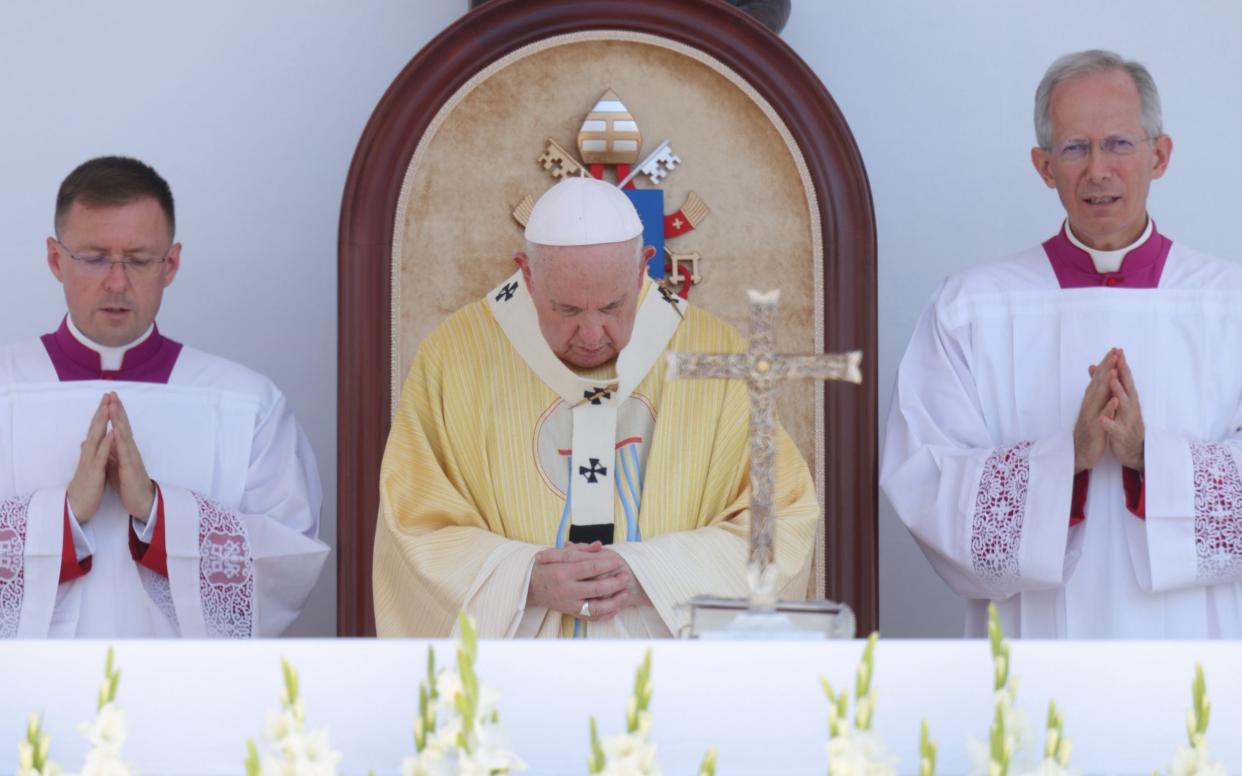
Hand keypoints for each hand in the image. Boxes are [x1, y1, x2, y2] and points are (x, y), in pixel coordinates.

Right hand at [66, 394, 112, 521]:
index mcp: (91, 452)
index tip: (110, 399)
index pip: (97, 429)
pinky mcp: (95, 472)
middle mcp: (90, 453)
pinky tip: (112, 433)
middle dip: (102, 411)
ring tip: (108, 406)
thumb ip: (91, 452)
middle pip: (96, 428)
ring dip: (103, 422)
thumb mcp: (90, 466)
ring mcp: (91, 462)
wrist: (77, 507)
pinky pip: (102, 457)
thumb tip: (88, 441)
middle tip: (108, 394)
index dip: (103, 414)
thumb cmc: (86, 486)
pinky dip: (107, 444)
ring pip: (97, 438)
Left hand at [105, 394, 155, 519]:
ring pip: (124, 434)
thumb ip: (107, 453)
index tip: (108, 398)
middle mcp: (129, 449)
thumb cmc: (128, 484)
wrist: (141, 501)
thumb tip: (97, 442)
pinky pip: (125, 451)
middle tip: (112, 393)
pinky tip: (117, 429)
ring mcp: (131, 457)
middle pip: (123, 425)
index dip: (114, 413)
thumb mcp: (113, 466)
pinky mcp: (130, 467)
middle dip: (117, 409)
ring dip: (118, 419)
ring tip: (113, 405)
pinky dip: (121, 439)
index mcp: (123, 449)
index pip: (119, 427)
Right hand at [527, 541, 632, 620]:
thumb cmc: (545, 567)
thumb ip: (580, 549)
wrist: (529, 587)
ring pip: (596, 607)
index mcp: (563, 572)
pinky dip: (605, 615)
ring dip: (614, 601)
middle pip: (596, 588)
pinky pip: (591, 618)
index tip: (618, 560)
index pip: (590, 568)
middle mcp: (566, 590)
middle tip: (626, 575)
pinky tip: (616, 608)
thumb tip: (599, 545)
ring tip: (625, 593)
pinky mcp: (571, 613)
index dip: (607, 564)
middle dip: (615, 582)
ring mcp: (569, 604)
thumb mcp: (557, 553)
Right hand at [1074, 348, 1118, 472]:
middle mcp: (1089, 405)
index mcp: (1090, 400)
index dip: (1106, 364)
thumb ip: (1095, 396)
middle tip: (1115, 352)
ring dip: (1106, 383)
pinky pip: (1102, 418)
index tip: (1115, 350)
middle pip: (1098, 383)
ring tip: (1113, 369)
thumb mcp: (1091, 411)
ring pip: (1098, 397)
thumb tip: (1099, 381)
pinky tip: (1115, 400)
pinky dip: (1108, 408)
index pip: (1099, 379)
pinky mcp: (1094, 429)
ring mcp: (1090, 416)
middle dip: (1107, 367)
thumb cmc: (1088, 431)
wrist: (1079, 453)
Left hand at [1099, 349, 1144, 471]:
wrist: (1135, 450)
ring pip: (1124, 405)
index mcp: (1128, 399)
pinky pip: (1116, 428)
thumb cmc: (1125, 423)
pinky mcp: (1122, 435)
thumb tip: (1102, 367)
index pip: (1125, 379)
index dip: (1121, 365)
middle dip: (1123, 374)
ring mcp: (1128, 420)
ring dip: (1118, 392)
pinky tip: (1102, 418)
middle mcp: (1131, 407)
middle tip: (1118, 360)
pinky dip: (1110, 423)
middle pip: (1127, 388)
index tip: (1117, 350)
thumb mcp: (1118, 403)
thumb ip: (1111, 386)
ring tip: (1112, 381)